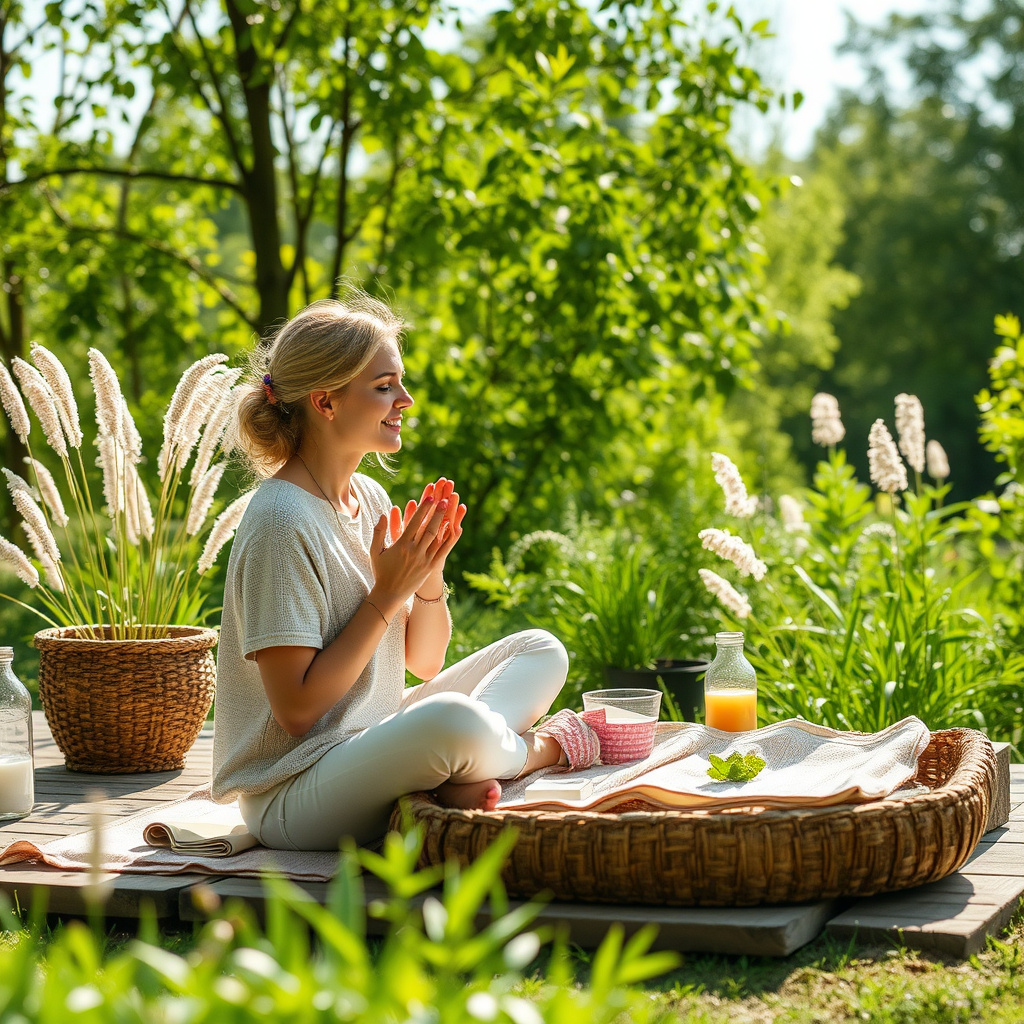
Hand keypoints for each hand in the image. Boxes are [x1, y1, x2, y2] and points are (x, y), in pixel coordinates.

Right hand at [369, 489, 462, 612]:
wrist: (389, 594)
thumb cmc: (381, 571)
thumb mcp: (375, 551)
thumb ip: (379, 532)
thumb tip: (383, 514)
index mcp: (401, 546)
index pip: (414, 523)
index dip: (423, 509)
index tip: (430, 497)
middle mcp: (414, 551)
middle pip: (428, 529)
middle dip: (437, 513)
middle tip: (445, 499)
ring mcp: (424, 560)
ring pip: (437, 538)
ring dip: (445, 523)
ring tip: (452, 510)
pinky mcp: (430, 567)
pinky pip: (443, 551)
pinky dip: (450, 540)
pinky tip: (457, 529)